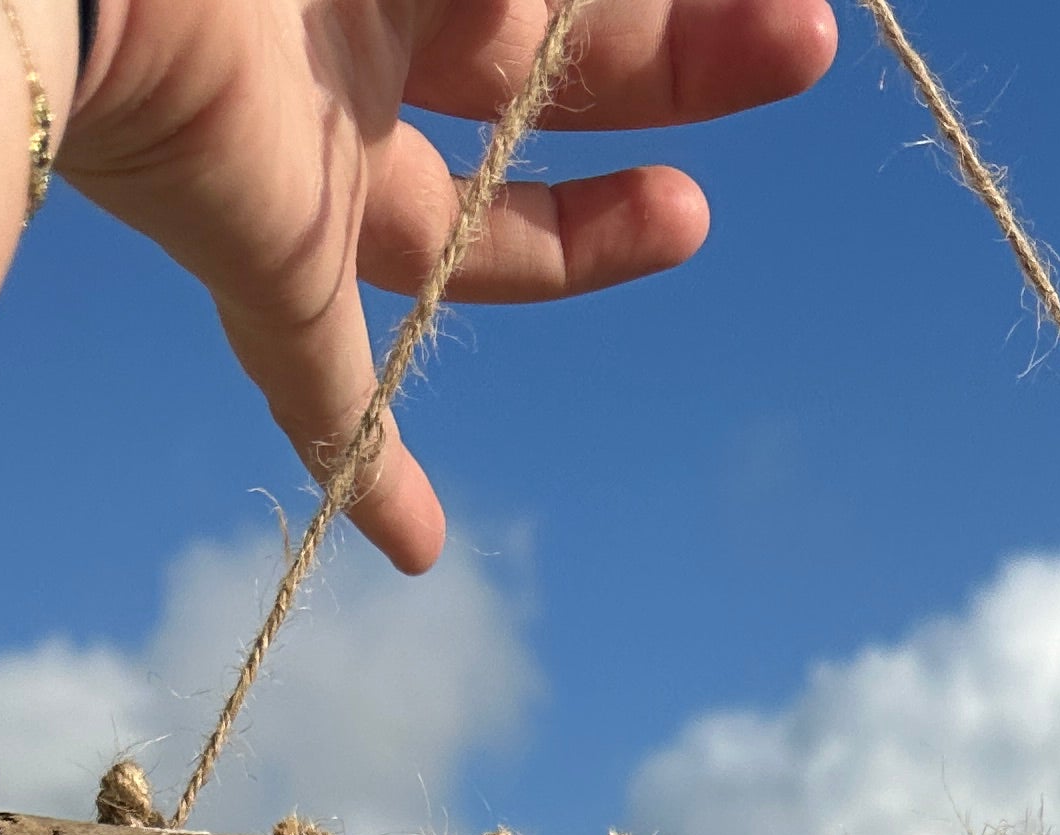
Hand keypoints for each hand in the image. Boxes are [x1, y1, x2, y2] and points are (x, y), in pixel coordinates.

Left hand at [63, 1, 839, 573]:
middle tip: (801, 44)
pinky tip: (418, 553)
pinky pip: (321, 384)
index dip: (672, 1)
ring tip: (694, 220)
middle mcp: (354, 34)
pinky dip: (370, 473)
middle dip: (677, 61)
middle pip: (543, 73)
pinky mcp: (258, 259)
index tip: (786, 0)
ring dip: (583, 241)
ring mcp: (301, 160)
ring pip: (459, 224)